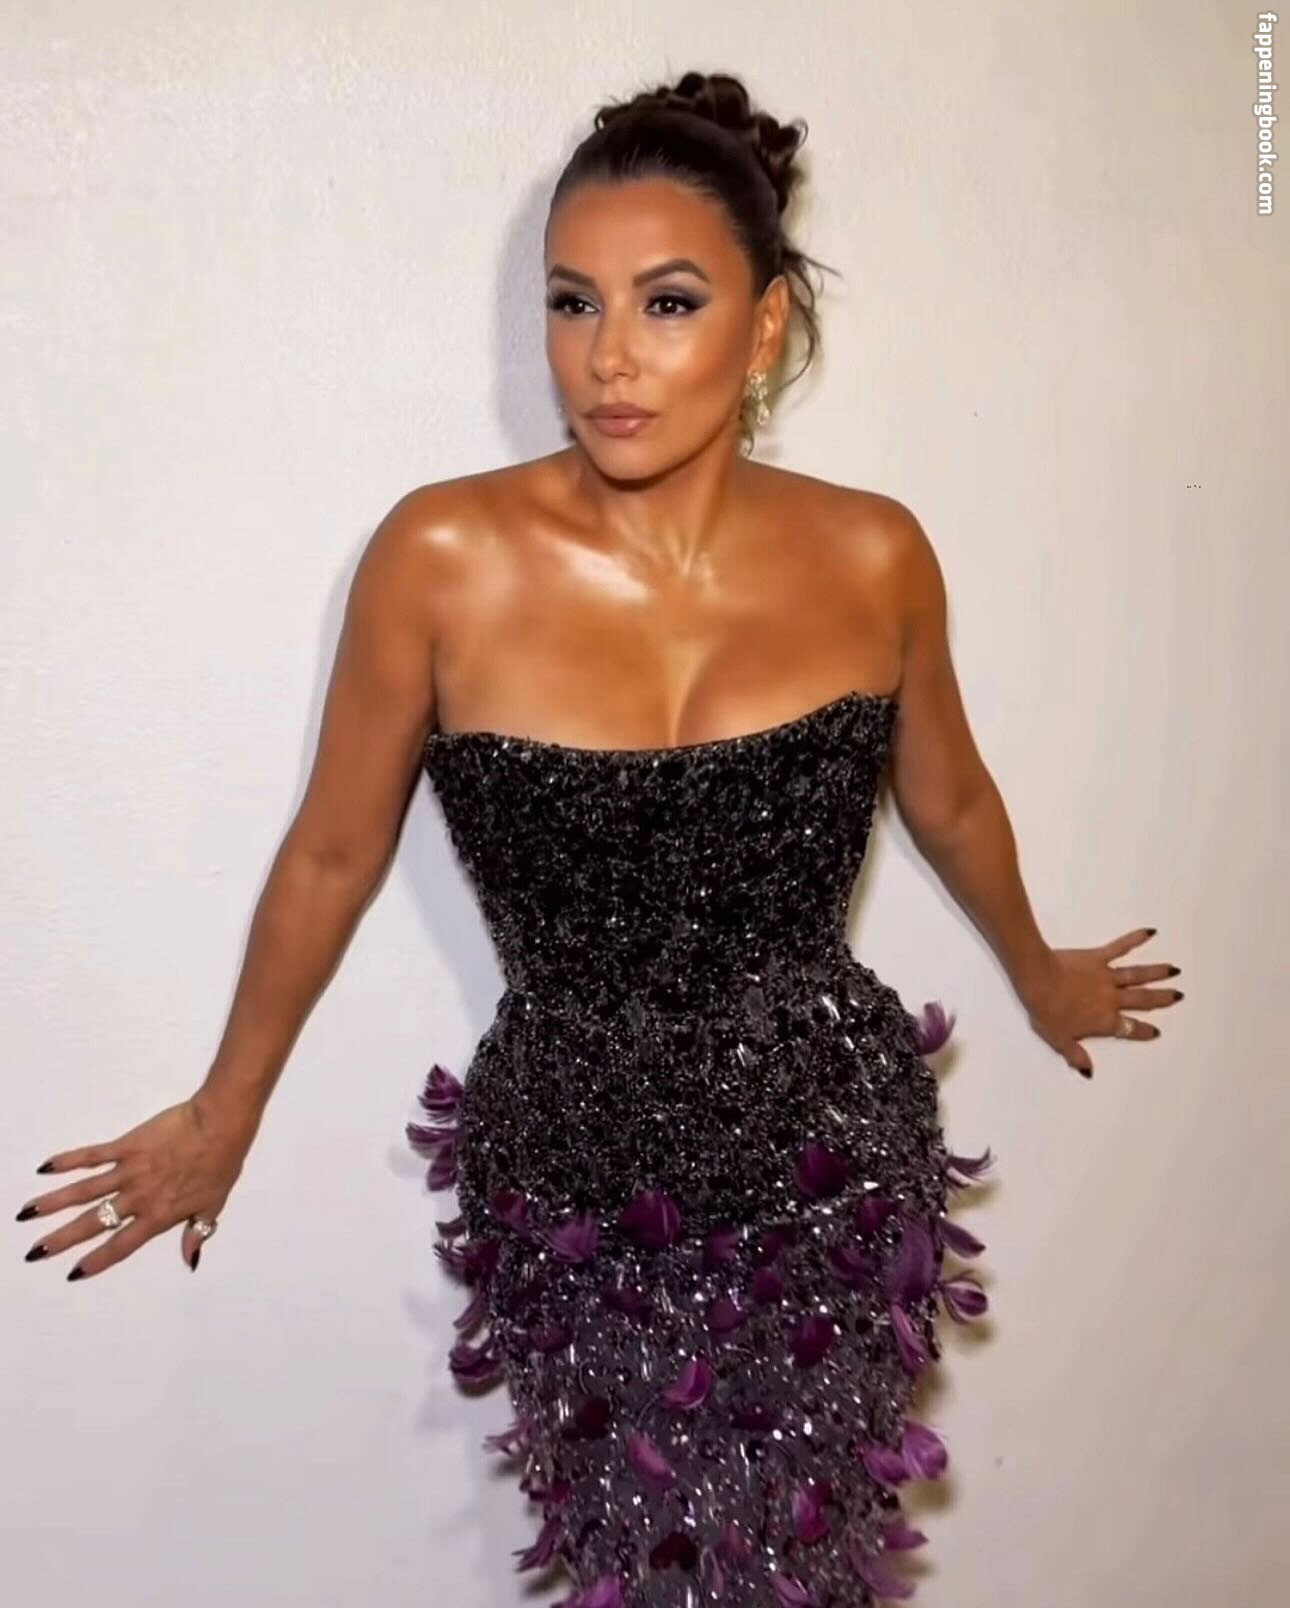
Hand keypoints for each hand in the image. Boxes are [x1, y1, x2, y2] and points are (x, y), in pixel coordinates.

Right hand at [16, 1090, 259, 1279]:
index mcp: (159, 1215)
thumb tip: (190, 1260)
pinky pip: (93, 1155)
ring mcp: (130, 1171)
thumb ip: (196, 1232)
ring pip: (84, 1191)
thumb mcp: (213, 1204)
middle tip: (35, 1251)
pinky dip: (69, 1161)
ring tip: (27, 1213)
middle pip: (93, 1223)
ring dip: (53, 1203)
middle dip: (61, 1239)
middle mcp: (138, 1197)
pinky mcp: (127, 1145)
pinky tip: (46, 1168)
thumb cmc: (222, 1163)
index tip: (73, 1273)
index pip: (121, 1245)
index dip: (97, 1260)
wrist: (221, 1124)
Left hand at [1017, 926, 1182, 1076]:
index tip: (1157, 1031)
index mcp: (1104, 1021)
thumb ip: (1076, 1055)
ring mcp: (1107, 976)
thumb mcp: (1058, 1040)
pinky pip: (1119, 947)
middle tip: (1178, 996)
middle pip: (1142, 1000)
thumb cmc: (1046, 1011)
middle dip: (1162, 999)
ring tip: (1174, 970)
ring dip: (1158, 973)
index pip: (1129, 1028)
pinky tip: (1150, 932)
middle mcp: (1112, 999)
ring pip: (1138, 975)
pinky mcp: (1098, 957)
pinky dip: (1135, 939)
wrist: (1038, 980)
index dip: (1143, 1031)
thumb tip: (1089, 1072)